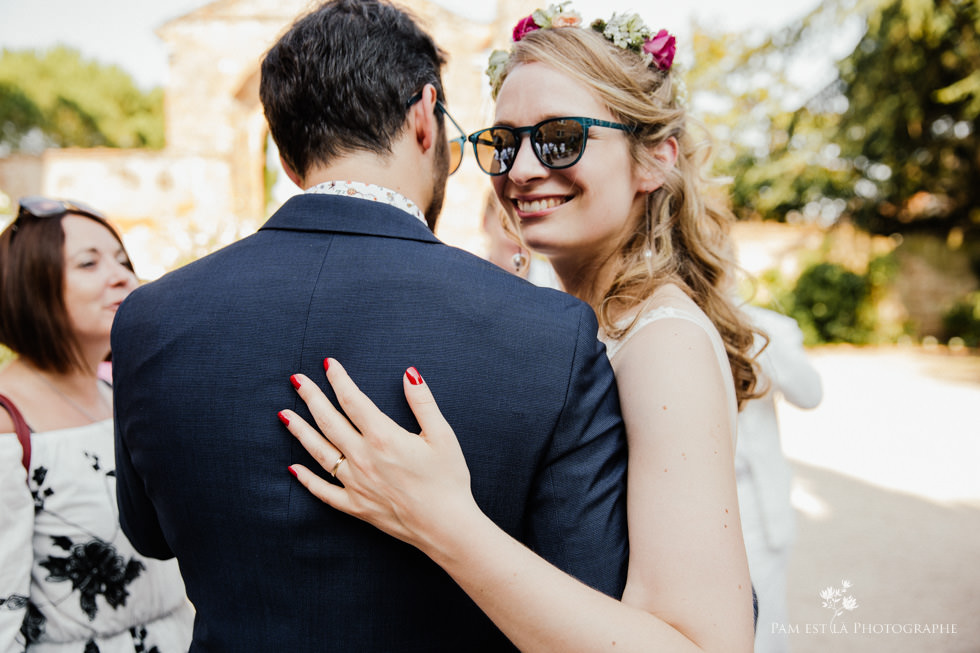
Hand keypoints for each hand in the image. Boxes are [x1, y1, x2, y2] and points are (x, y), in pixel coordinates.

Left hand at [280, 359, 477, 551]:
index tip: (328, 364)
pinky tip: (293, 469)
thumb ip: (423, 402)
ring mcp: (355, 483)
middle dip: (311, 398)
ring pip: (319, 452)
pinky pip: (323, 491)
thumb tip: (409, 373)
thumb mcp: (442, 435)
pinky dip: (307, 479)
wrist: (446, 527)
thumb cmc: (448, 480)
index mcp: (383, 437)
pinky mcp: (355, 506)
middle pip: (329, 421)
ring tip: (284, 415)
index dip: (339, 379)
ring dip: (300, 431)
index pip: (353, 400)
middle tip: (297, 381)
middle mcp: (363, 458)